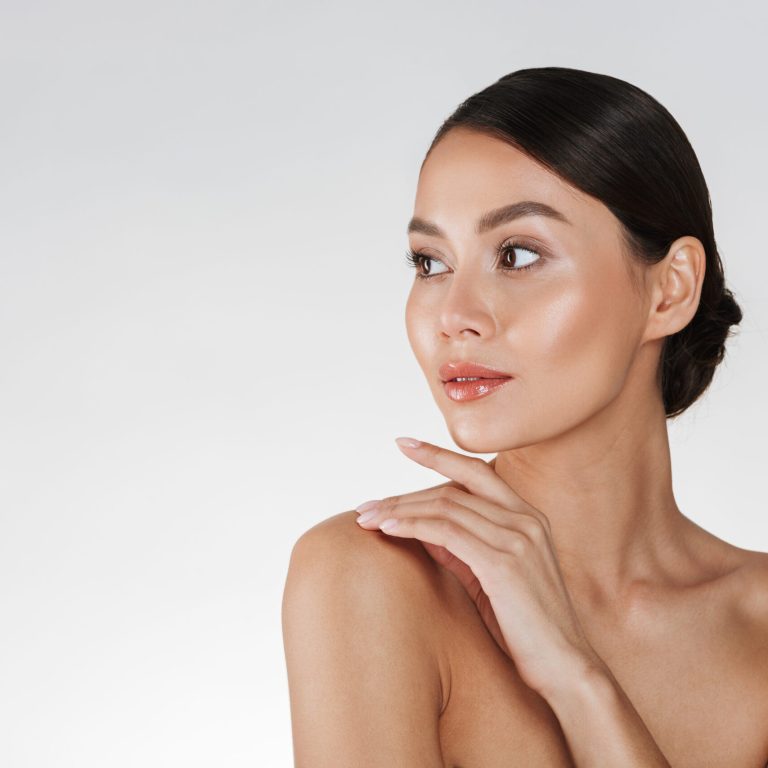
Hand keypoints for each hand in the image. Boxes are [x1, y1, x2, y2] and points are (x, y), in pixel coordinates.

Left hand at [354, 437, 606, 698]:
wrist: (566, 667)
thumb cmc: (526, 627)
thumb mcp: (490, 577)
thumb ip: (462, 547)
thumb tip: (422, 528)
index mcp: (527, 516)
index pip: (475, 472)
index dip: (437, 454)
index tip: (404, 443)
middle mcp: (525, 519)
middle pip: (452, 488)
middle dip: (403, 495)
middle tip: (365, 507)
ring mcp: (517, 538)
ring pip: (445, 506)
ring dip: (399, 510)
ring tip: (366, 518)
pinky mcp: (504, 563)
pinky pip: (446, 532)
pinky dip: (412, 526)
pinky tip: (387, 530)